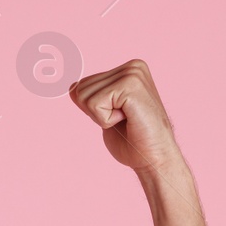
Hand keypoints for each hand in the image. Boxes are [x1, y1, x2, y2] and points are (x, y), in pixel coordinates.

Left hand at [68, 59, 182, 172]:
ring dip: (101, 117)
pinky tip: (128, 120)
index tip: (119, 117)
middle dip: (95, 112)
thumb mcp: (106, 114)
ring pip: (84, 96)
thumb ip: (92, 96)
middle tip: (122, 121)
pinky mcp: (131, 85)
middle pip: (80, 88)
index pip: (82, 85)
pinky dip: (105, 120)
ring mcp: (133, 73)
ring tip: (126, 120)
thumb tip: (71, 86)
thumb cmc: (133, 141)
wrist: (155, 159)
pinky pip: (94, 104)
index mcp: (128, 69)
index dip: (93, 109)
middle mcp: (132, 66)